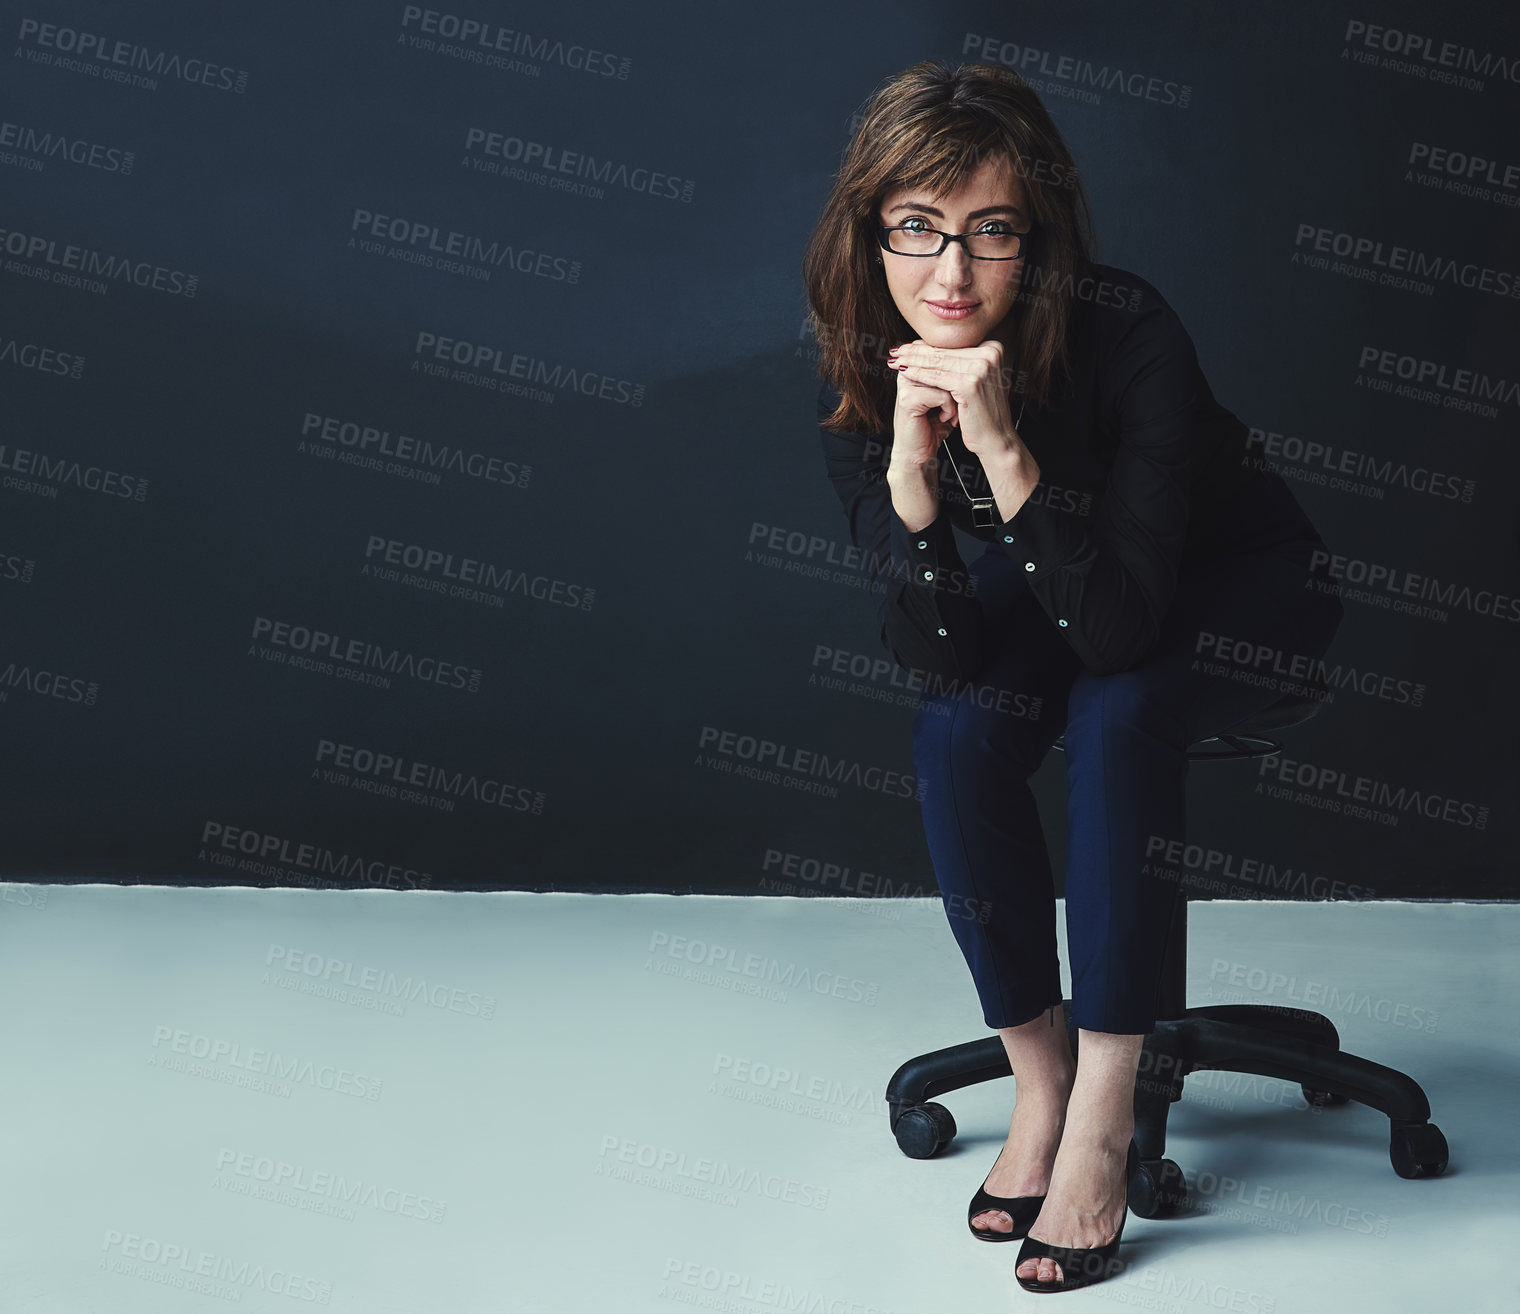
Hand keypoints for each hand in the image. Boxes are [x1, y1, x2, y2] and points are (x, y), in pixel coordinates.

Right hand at [885, 343, 957, 476]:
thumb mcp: (949, 394)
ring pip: (947, 378)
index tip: (967, 391)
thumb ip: (956, 372)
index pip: (946, 353)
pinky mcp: (908, 398)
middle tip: (966, 401)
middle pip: (947, 363)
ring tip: (956, 412)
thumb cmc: (935, 424)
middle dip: (960, 386)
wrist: (919, 452)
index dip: (961, 372)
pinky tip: (945, 419)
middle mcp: (909, 369)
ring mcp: (906, 382)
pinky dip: (949, 409)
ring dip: (956, 399)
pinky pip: (942, 395)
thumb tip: (983, 351)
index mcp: (917, 364)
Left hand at [887, 338, 1028, 463]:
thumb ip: (960, 362)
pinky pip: (937, 378)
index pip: (952, 346)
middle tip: (896, 351)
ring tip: (896, 361)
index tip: (907, 346)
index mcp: (993, 348)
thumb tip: (930, 346)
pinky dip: (919, 375)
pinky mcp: (970, 383)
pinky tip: (905, 373)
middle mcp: (990, 353)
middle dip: (916, 351)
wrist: (996, 439)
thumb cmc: (983, 412)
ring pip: (938, 363)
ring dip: (913, 362)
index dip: (927, 345)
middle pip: (945, 352)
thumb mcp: (974, 380)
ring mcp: (981, 367)